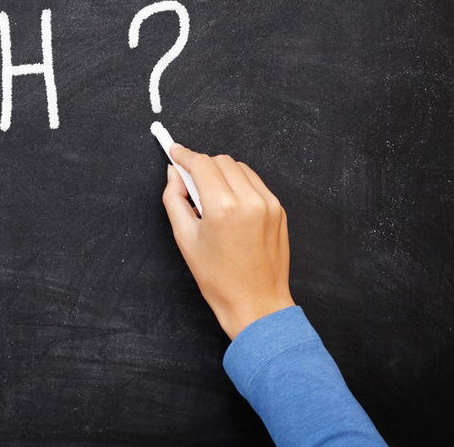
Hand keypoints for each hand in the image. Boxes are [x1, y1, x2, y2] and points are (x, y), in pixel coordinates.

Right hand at [162, 145, 293, 338]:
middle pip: (220, 161)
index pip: (201, 164)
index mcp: (223, 208)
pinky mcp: (279, 209)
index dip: (184, 155)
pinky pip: (255, 182)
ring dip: (222, 173)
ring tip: (213, 200)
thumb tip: (174, 174)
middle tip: (191, 186)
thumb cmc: (218, 278)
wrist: (256, 303)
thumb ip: (174, 199)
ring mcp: (268, 203)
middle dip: (203, 166)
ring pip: (239, 168)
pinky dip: (239, 184)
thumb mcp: (185, 238)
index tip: (175, 151)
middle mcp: (249, 200)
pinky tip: (230, 205)